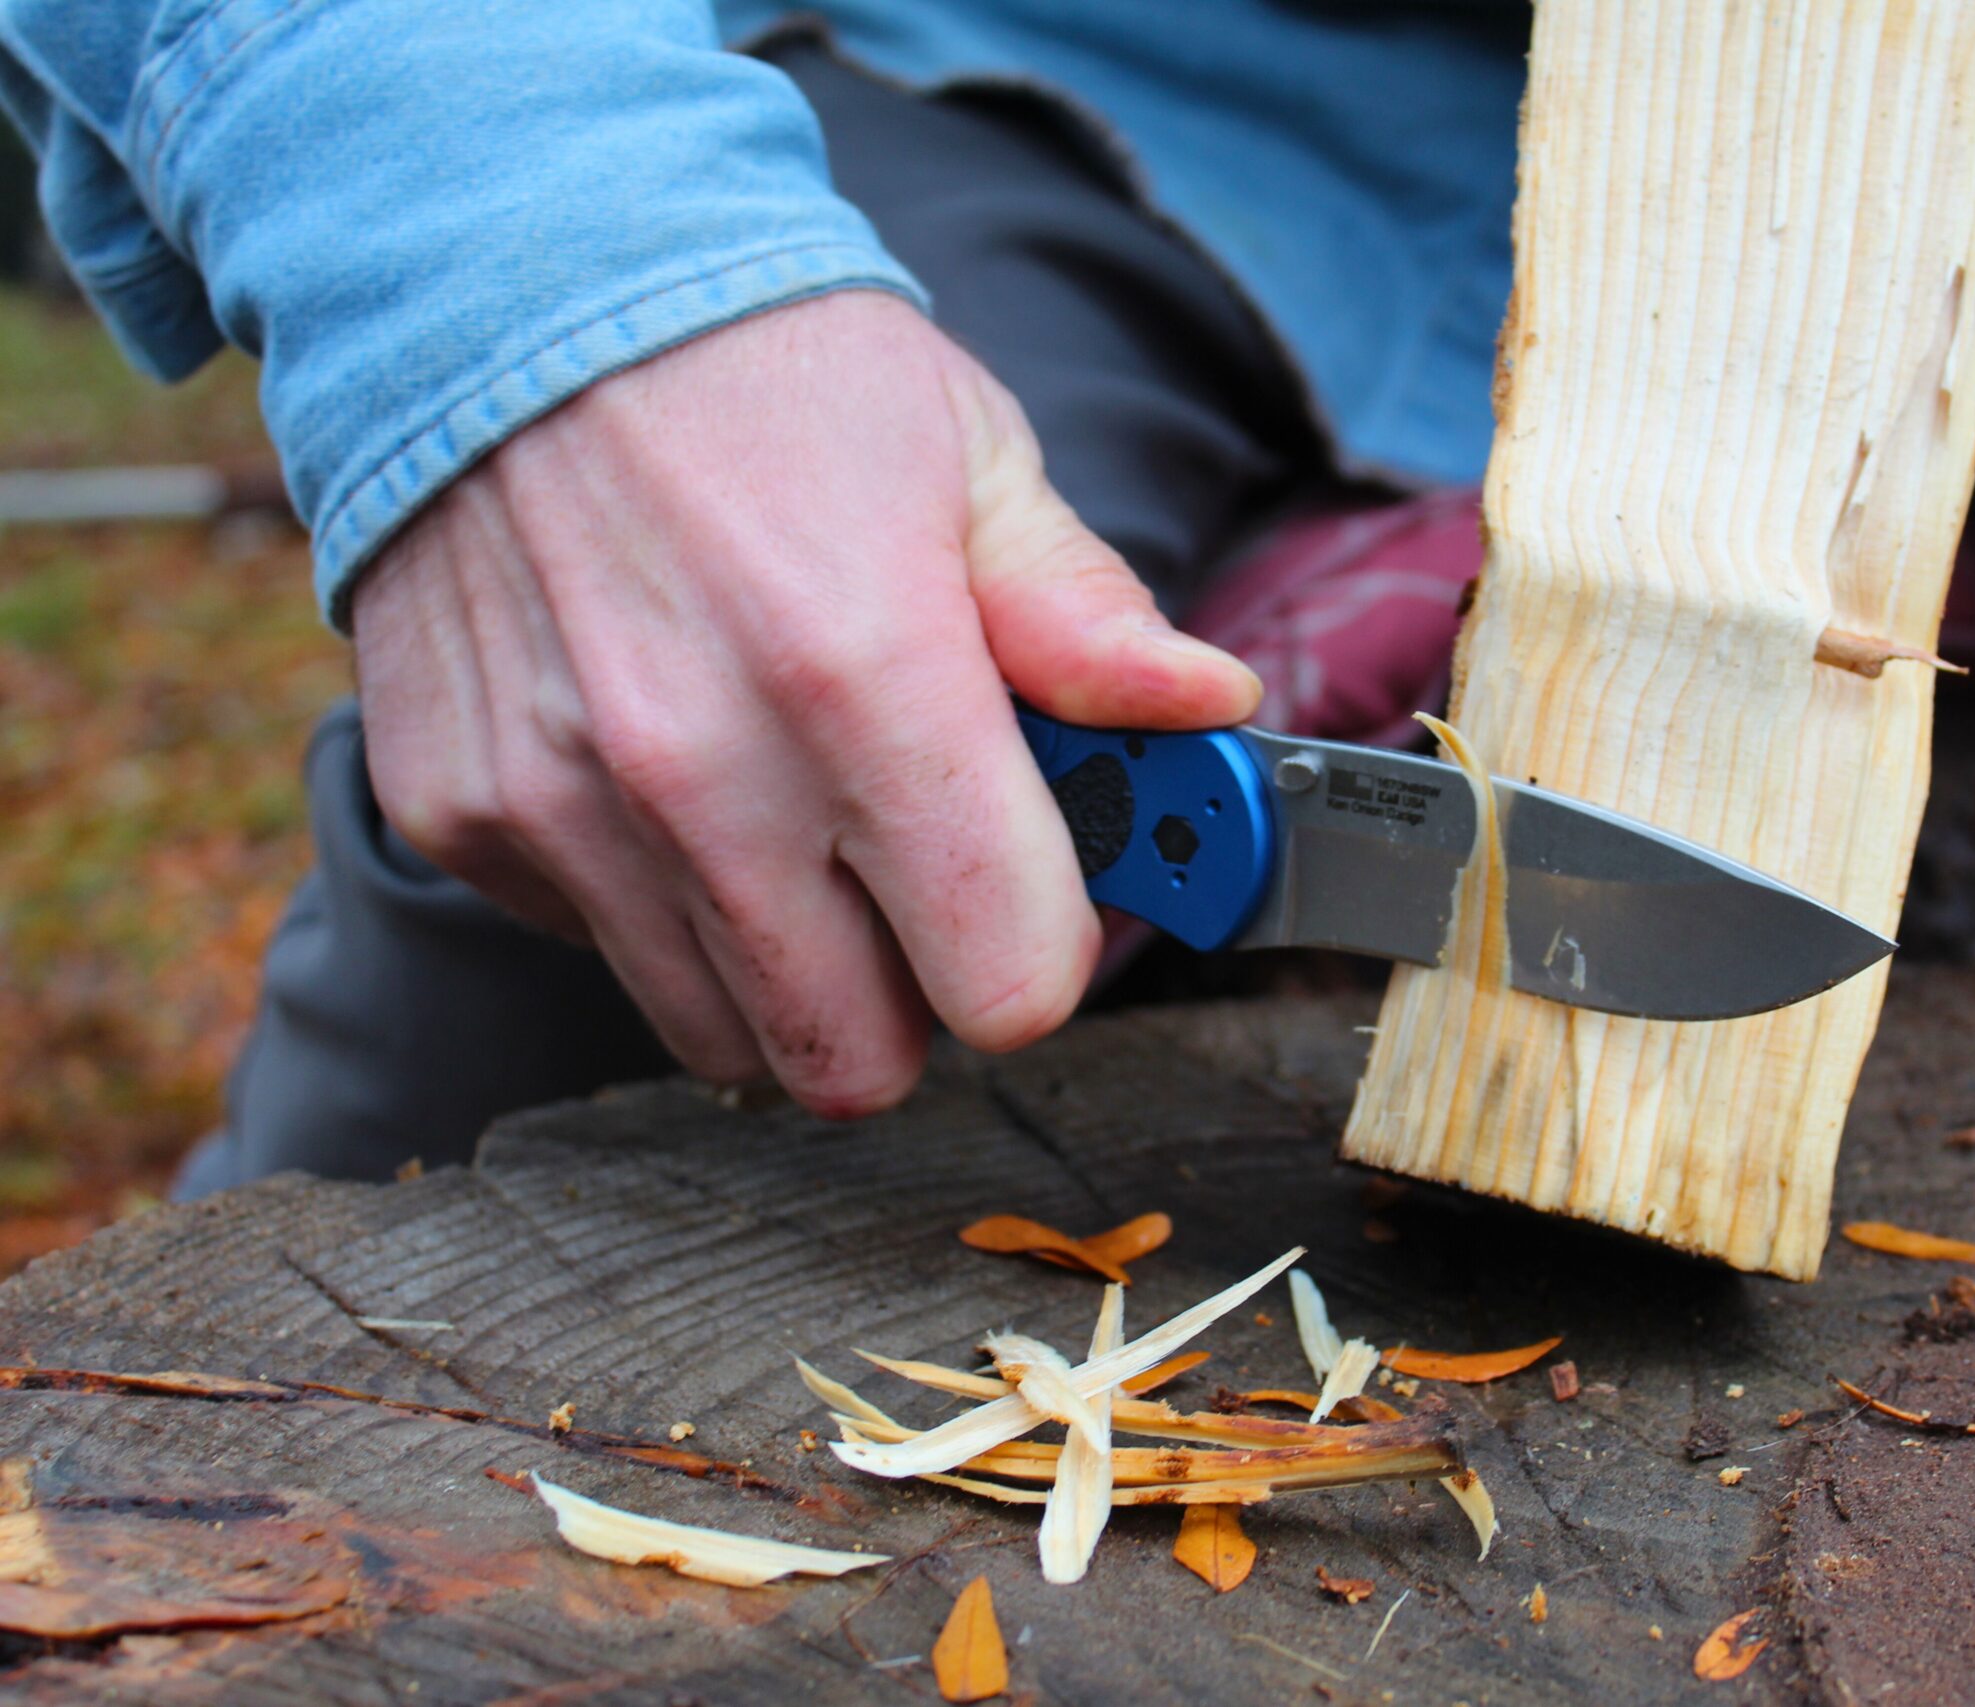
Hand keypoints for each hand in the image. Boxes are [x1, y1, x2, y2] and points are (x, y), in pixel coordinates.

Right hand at [352, 291, 1261, 1113]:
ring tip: (794, 821)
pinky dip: (653, 902)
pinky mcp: (461, 813)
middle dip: (914, 992)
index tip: (1035, 890)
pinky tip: (667, 772)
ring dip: (784, 970)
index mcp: (874, 681)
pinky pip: (600, 949)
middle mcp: (707, 773)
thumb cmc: (774, 373)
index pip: (1005, 985)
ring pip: (723, 1039)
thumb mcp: (971, 461)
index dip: (1041, 950)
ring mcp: (566, 806)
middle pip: (857, 1060)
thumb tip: (1207, 710)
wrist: (514, 279)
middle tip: (916, 879)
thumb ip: (1085, 620)